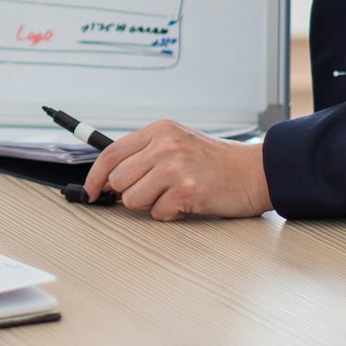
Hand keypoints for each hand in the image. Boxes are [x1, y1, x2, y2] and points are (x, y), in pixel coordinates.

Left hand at [83, 119, 271, 220]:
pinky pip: (158, 213)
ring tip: (173, 194)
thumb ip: (145, 154)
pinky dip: (170, 214)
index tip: (90, 191)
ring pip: (132, 199)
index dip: (95, 176)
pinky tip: (187, 202)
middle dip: (129, 193)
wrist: (254, 172)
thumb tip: (109, 179)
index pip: (110, 153)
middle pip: (118, 179)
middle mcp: (164, 145)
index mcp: (159, 130)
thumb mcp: (177, 143)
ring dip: (150, 204)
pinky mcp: (186, 190)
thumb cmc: (216, 162)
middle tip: (153, 192)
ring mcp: (175, 167)